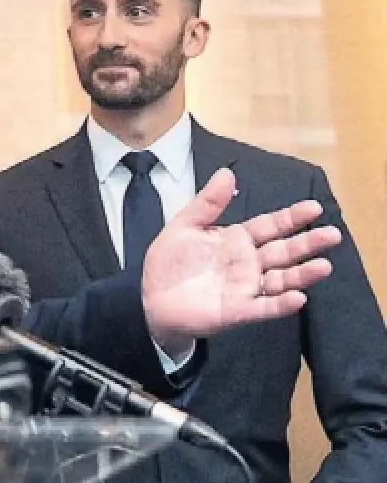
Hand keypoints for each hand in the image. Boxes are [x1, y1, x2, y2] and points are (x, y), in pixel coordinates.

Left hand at [142, 168, 339, 352]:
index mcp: (237, 239)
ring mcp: (246, 287)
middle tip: (332, 234)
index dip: (291, 217)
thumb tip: (227, 172)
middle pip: (283, 251)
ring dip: (302, 274)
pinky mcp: (238, 311)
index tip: (314, 207)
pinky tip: (298, 298)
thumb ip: (207, 203)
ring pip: (281, 279)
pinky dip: (281, 304)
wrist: (150, 298)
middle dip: (308, 243)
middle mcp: (248, 263)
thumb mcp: (184, 226)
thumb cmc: (170, 262)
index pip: (270, 226)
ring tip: (323, 266)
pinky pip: (264, 308)